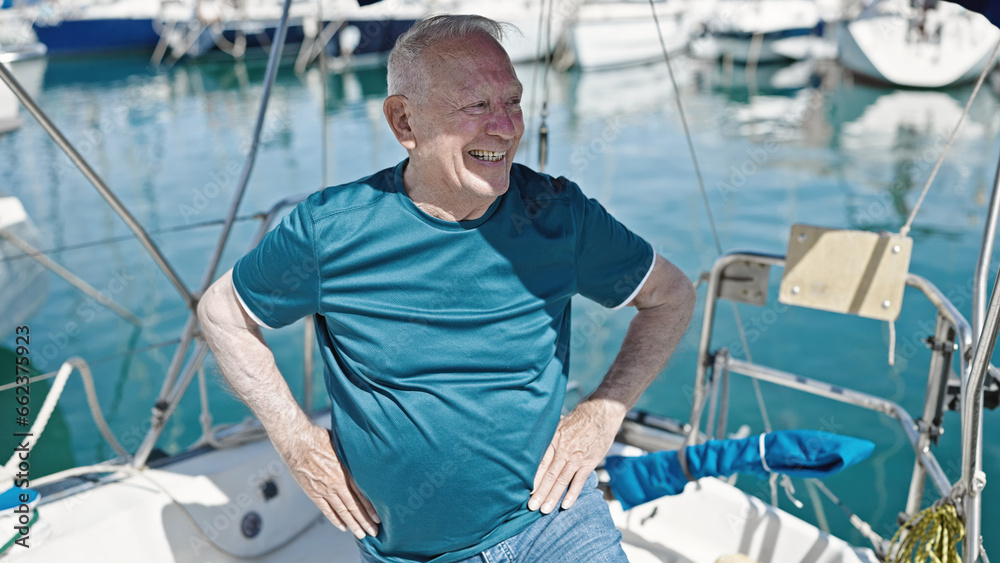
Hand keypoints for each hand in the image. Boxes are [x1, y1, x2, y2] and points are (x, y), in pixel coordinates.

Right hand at [276, 422, 379, 538]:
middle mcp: (336, 483)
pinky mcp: (313, 492)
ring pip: (342, 511)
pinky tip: (343, 526)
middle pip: (354, 506)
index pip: (362, 494)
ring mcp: (324, 489)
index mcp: (345, 471)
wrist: (296, 441)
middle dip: (365, 520)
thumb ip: (352, 456)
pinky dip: (335, 519)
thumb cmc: (320, 438)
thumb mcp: (342, 444)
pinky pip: (326, 509)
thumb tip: (365, 454)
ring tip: (361, 534)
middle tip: (374, 531)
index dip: (370, 507)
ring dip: (353, 523)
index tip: (378, 517)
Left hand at [528, 399, 624, 513]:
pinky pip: (579, 481)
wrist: (601, 413)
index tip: (525, 491)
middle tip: (530, 507)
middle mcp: (563, 450)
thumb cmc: (578, 418)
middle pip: (548, 475)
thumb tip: (533, 441)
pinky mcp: (589, 462)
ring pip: (562, 481)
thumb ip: (548, 435)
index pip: (540, 464)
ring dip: (552, 497)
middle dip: (539, 493)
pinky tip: (565, 505)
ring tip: (544, 510)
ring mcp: (576, 458)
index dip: (532, 479)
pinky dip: (572, 494)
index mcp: (553, 440)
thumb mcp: (559, 422)